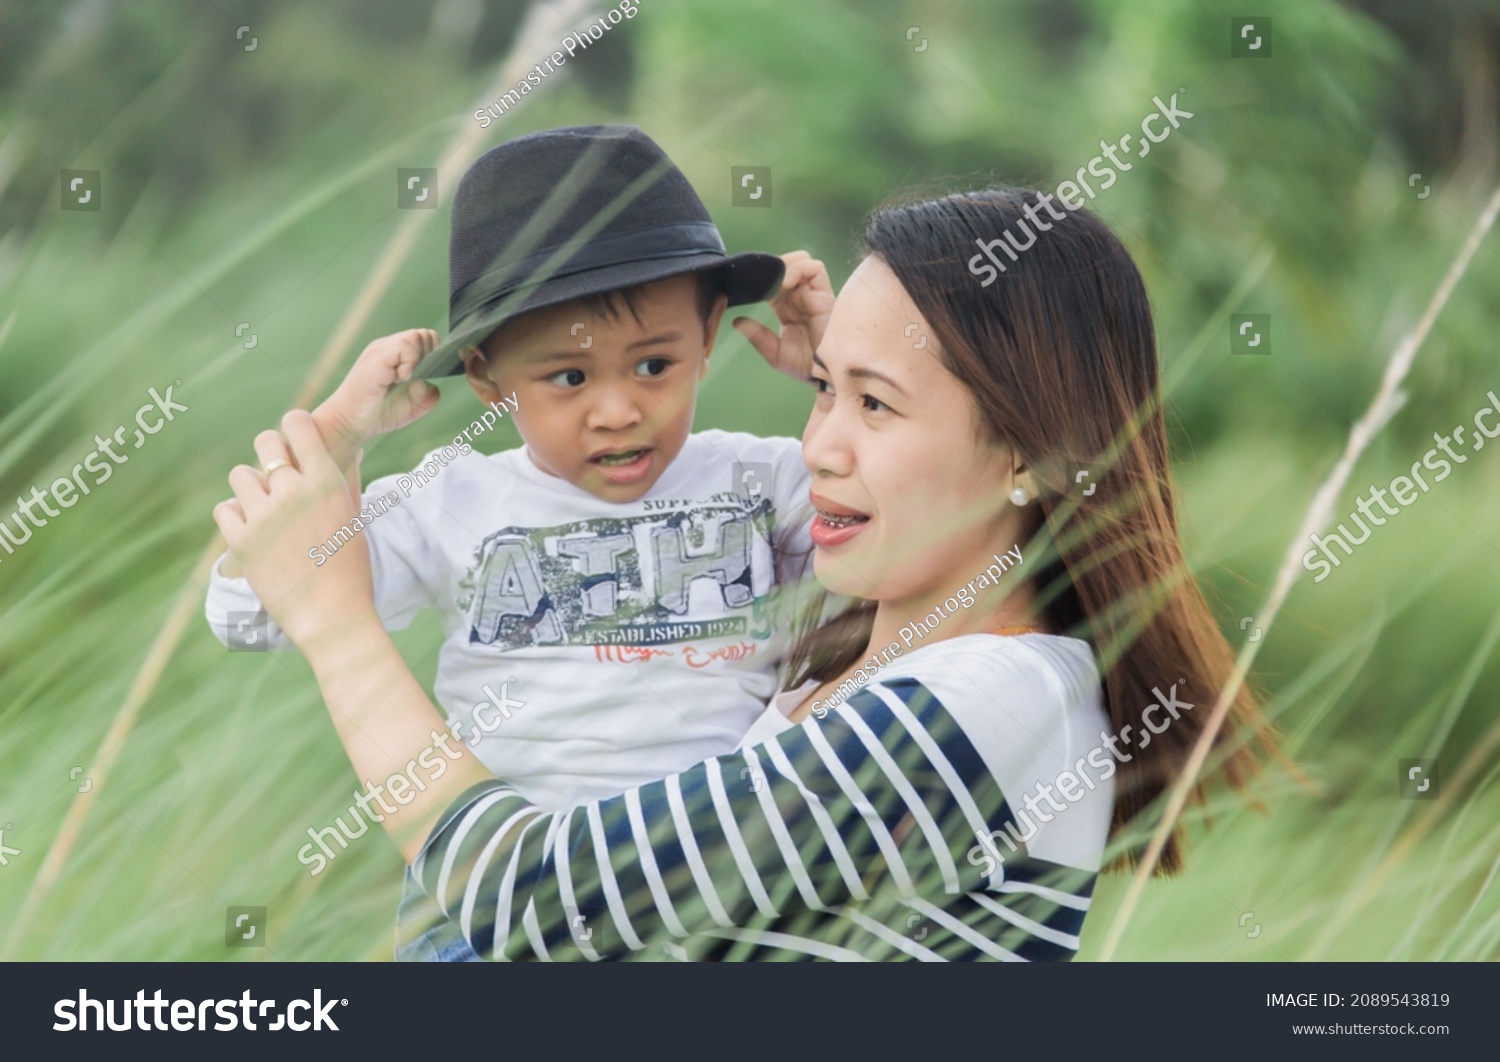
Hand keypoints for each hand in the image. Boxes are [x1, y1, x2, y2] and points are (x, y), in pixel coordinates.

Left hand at [212, 410, 375, 656]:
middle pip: (265, 441)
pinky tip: (250, 530)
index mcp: (326, 482)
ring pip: (240, 474)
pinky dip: (234, 517)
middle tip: (275, 472)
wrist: (333, 617)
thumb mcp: (353, 517)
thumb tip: (348, 449)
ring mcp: (264, 516)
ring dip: (250, 487)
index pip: (298, 424)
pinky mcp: (240, 541)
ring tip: (263, 507)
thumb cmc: (351, 570)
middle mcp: (293, 492)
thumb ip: (339, 481)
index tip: (293, 439)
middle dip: (269, 451)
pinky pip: (224, 509)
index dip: (292, 426)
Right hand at [313, 328, 441, 467]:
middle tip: (414, 377)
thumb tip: (430, 384)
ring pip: (416, 337)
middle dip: (428, 356)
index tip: (424, 375)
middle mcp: (387, 348)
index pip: (424, 339)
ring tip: (404, 379)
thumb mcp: (412, 407)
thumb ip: (428, 396)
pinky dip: (409, 363)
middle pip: (423, 335)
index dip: (432, 355)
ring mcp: (380, 351)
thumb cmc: (377, 413)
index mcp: (395, 354)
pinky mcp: (376, 359)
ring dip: (418, 360)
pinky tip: (399, 379)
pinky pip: (404, 347)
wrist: (349, 423)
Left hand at [732, 251, 833, 380]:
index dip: (760, 279)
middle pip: (786, 265)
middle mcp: (801, 297)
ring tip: (773, 281)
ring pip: (801, 261)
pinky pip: (814, 268)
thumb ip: (758, 337)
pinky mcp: (825, 295)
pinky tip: (785, 283)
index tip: (745, 285)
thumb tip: (737, 321)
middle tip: (758, 279)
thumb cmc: (806, 368)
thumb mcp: (775, 354)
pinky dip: (797, 269)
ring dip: (784, 265)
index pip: (772, 281)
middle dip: (771, 267)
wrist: (826, 376)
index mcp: (787, 308)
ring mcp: (814, 295)